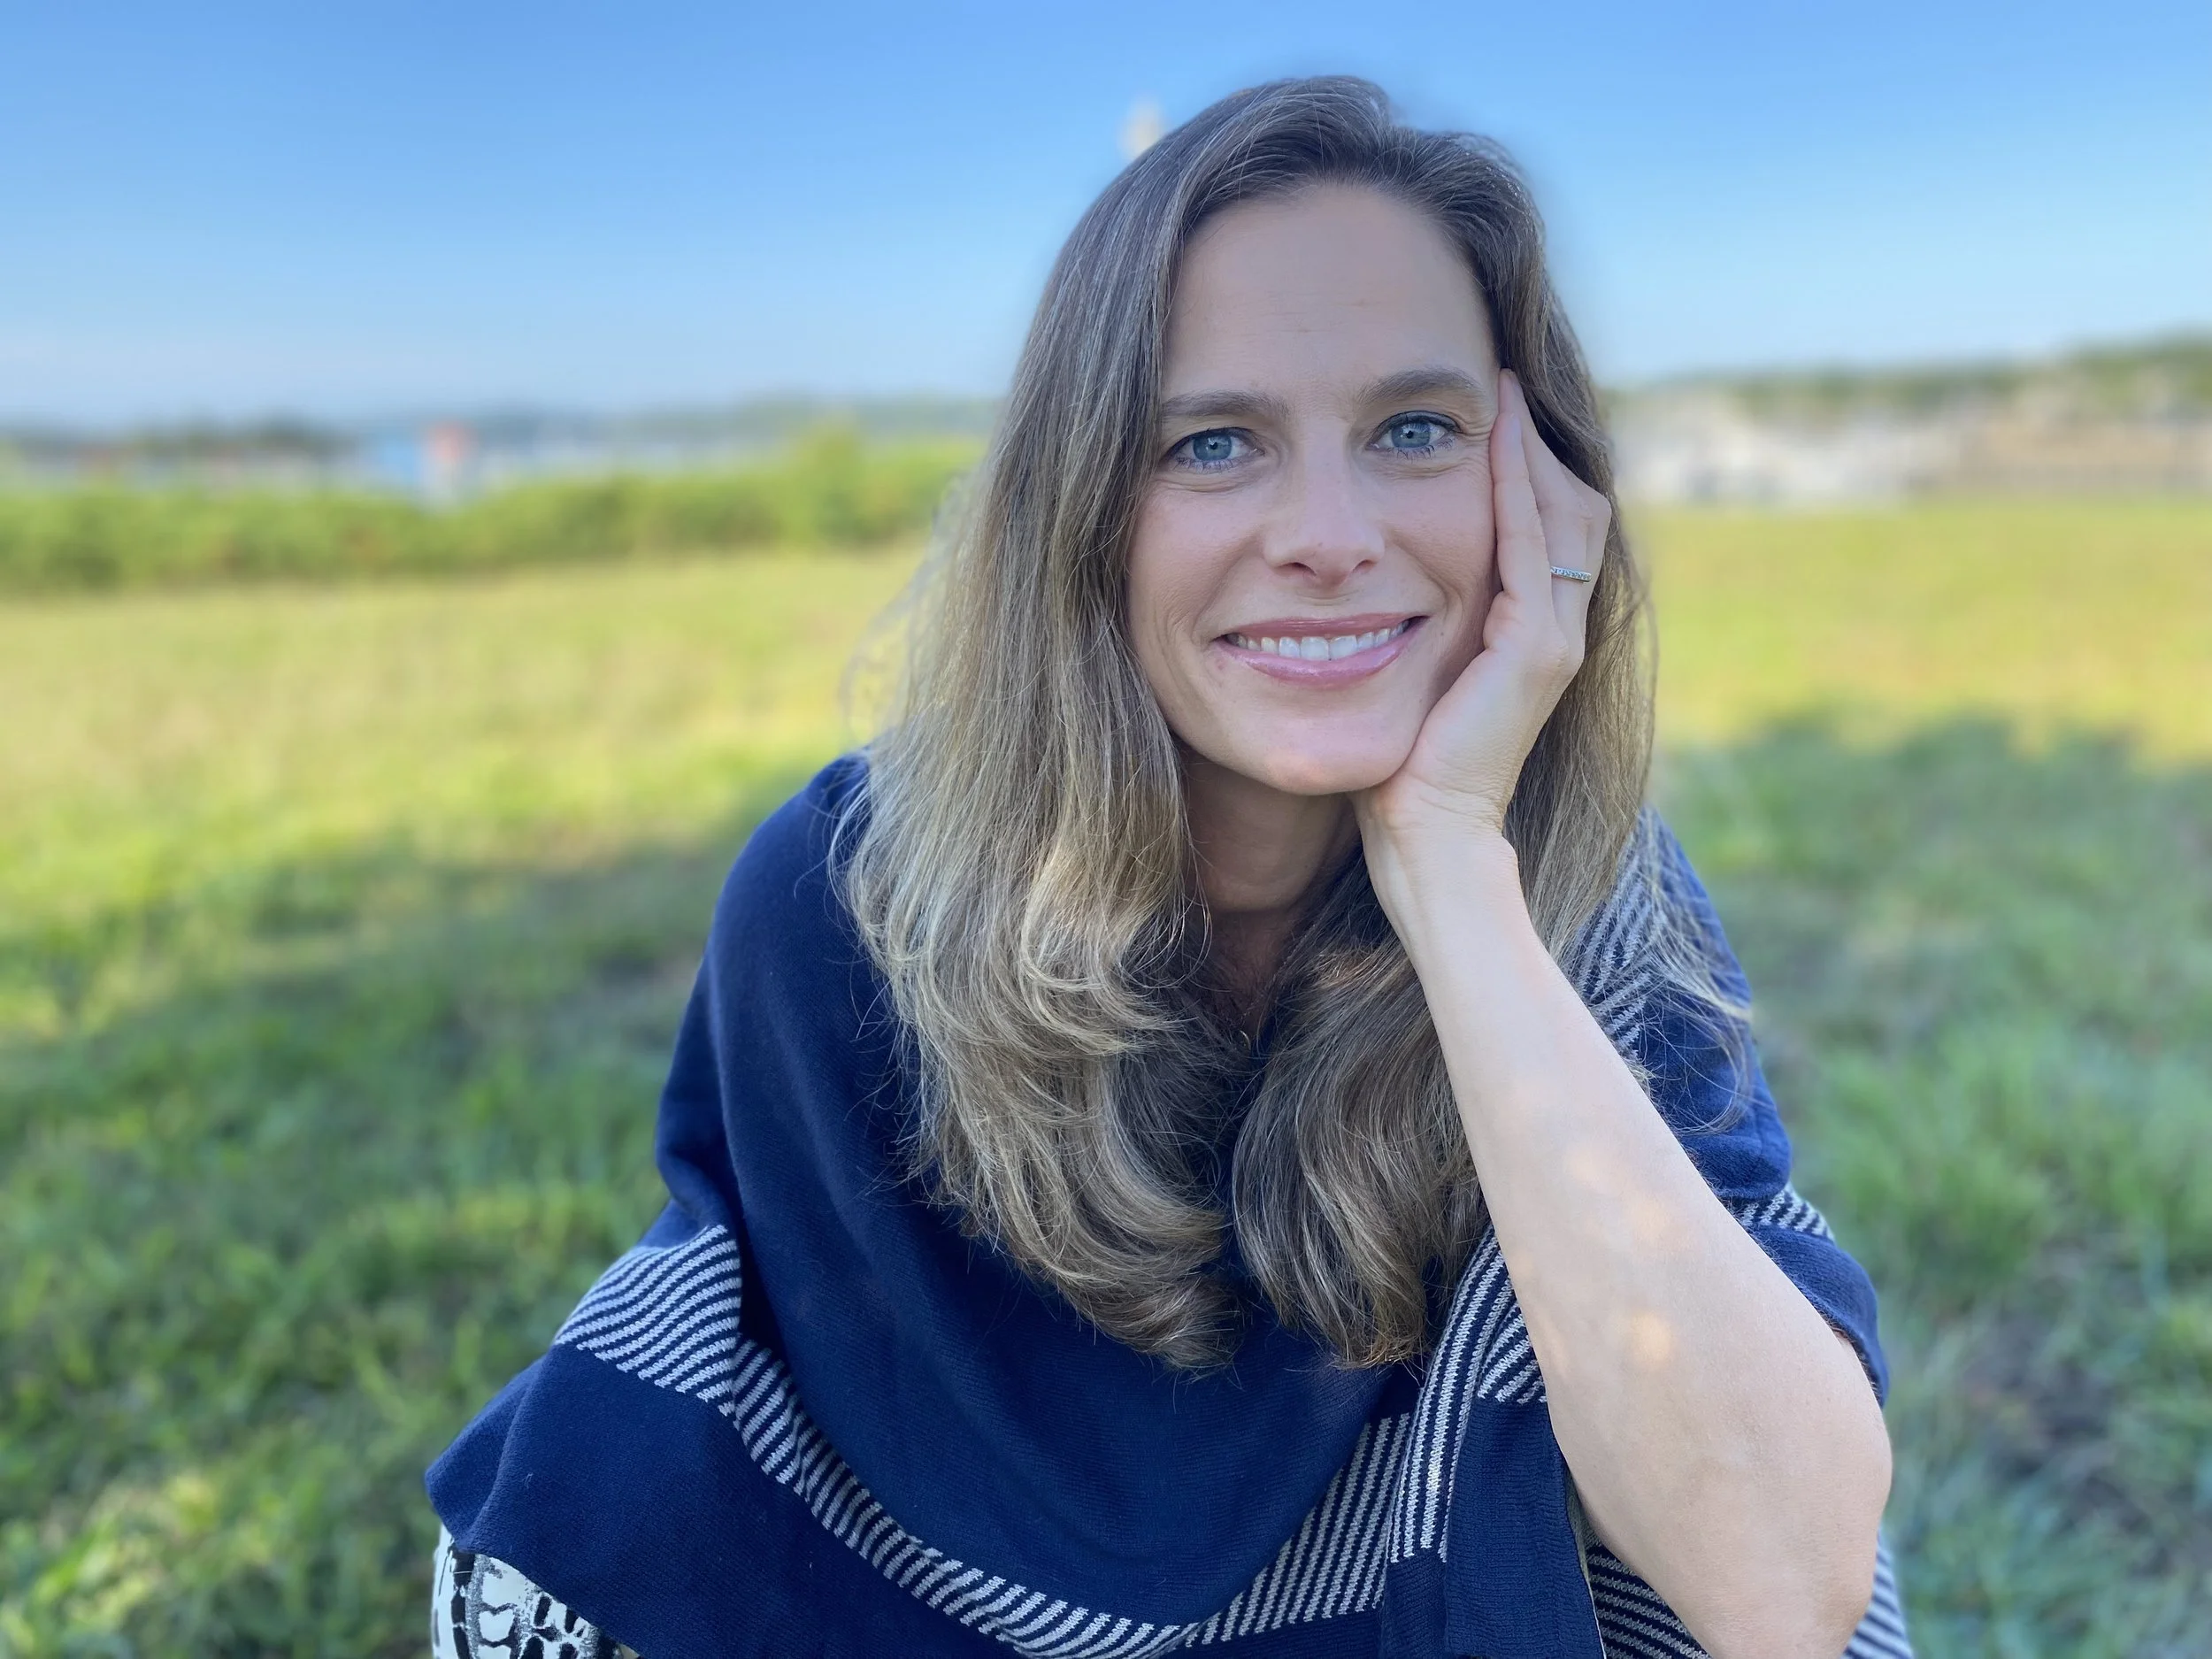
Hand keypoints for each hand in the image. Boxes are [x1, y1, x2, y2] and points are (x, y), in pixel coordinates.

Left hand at [1356, 371, 1610, 916]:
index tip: (1490, 412)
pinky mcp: (1536, 650)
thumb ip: (1416, 629)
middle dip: (1538, 444)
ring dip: (1530, 448)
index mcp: (1536, 635)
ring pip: (1563, 514)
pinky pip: (1532, 545)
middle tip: (1500, 384)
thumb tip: (1365, 589)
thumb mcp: (1412, 677)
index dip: (1528, 468)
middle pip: (1573, 507)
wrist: (1427, 838)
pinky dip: (1515, 486)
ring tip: (1500, 392)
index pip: (1552, 528)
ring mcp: (1556, 639)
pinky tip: (1491, 438)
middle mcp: (1560, 630)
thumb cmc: (1402, 771)